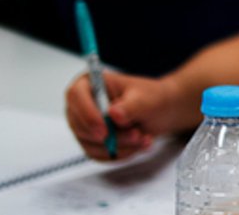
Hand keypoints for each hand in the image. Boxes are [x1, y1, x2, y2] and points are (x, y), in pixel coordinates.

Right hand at [64, 71, 178, 160]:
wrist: (162, 112)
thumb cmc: (152, 98)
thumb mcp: (147, 98)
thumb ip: (131, 106)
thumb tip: (113, 114)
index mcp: (91, 82)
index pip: (75, 95)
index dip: (87, 114)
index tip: (105, 131)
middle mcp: (82, 104)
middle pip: (81, 126)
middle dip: (112, 136)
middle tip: (137, 135)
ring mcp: (84, 125)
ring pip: (91, 144)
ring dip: (119, 146)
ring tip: (144, 138)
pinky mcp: (91, 143)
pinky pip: (99, 155)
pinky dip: (120, 153)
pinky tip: (138, 144)